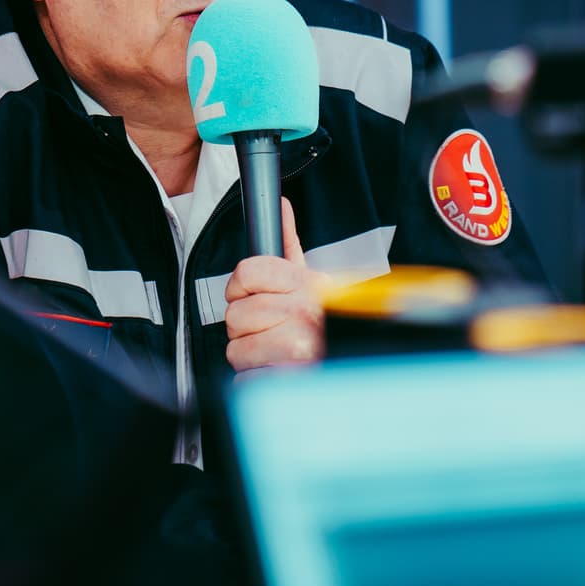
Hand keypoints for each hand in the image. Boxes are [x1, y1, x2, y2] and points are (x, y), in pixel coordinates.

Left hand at [224, 198, 329, 371]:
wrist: (349, 371)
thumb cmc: (320, 328)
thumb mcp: (309, 282)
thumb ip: (288, 243)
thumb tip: (282, 205)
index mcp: (307, 285)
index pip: (246, 271)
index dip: (241, 288)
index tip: (253, 297)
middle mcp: (305, 313)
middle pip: (235, 313)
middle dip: (246, 328)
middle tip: (270, 332)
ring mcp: (298, 348)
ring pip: (235, 347)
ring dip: (250, 355)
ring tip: (274, 353)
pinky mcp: (287, 380)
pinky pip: (245, 377)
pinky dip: (255, 379)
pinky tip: (275, 372)